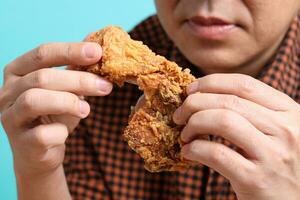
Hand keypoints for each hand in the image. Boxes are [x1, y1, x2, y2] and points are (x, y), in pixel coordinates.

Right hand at [0, 41, 111, 176]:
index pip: (42, 53)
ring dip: (69, 102)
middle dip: (79, 80)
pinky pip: (42, 134)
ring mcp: (10, 117)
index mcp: (18, 72)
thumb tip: (96, 45)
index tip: (98, 52)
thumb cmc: (54, 116)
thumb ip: (76, 70)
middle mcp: (7, 92)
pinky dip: (61, 132)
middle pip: (42, 77)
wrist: (41, 153)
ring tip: (87, 110)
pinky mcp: (21, 142)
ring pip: (35, 100)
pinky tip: (65, 132)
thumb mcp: (66, 90)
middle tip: (105, 86)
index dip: (71, 51)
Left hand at [173, 74, 299, 199]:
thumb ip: (253, 112)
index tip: (190, 89)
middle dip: (194, 104)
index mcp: (290, 112)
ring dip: (193, 124)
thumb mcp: (277, 132)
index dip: (211, 82)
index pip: (244, 84)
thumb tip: (203, 94)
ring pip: (222, 121)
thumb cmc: (278, 164)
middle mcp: (287, 130)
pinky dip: (194, 149)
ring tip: (185, 134)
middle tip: (179, 114)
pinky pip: (216, 153)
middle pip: (229, 101)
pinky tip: (188, 152)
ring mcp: (274, 155)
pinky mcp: (257, 180)